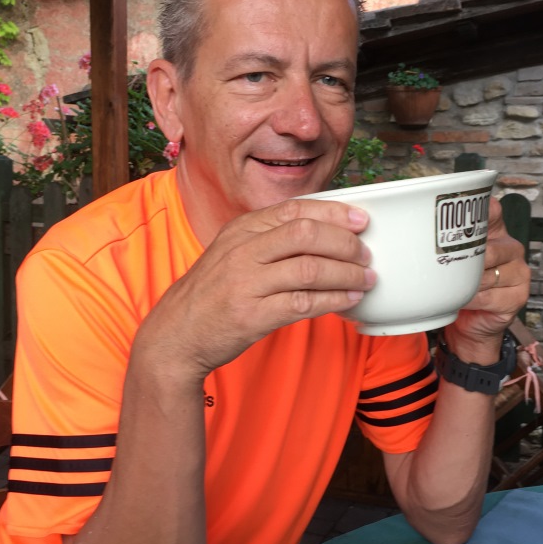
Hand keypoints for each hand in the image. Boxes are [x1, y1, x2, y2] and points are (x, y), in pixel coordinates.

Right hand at [136, 198, 376, 379]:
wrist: (176, 334)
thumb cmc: (212, 294)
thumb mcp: (232, 252)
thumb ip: (268, 239)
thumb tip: (322, 232)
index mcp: (241, 230)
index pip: (295, 209)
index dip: (334, 213)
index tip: (360, 220)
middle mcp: (243, 251)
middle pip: (307, 234)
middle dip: (345, 243)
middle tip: (365, 254)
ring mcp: (247, 283)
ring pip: (310, 268)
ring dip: (346, 273)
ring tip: (365, 278)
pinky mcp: (253, 315)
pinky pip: (304, 303)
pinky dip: (334, 300)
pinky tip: (349, 300)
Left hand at [444, 197, 529, 362]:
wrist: (468, 325)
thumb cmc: (455, 288)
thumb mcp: (446, 260)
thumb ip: (436, 242)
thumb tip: (405, 228)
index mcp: (493, 232)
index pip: (492, 210)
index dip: (477, 209)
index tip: (455, 214)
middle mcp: (509, 248)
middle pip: (488, 246)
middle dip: (462, 257)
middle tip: (442, 262)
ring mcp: (517, 271)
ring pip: (487, 272)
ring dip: (465, 283)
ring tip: (452, 287)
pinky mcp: (517, 295)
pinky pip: (489, 295)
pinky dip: (471, 300)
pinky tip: (462, 301)